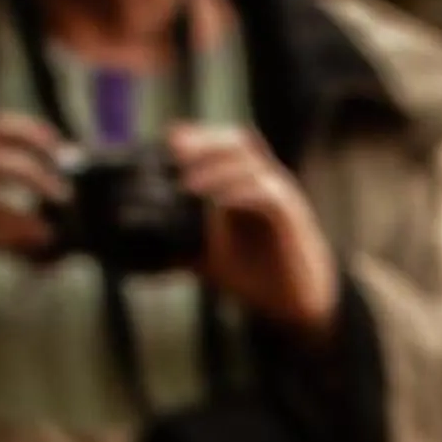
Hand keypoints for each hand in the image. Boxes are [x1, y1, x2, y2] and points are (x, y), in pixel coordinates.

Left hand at [166, 123, 338, 336]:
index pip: (223, 145)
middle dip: (206, 141)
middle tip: (175, 153)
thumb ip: (182, 243)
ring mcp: (281, 196)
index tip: (167, 142)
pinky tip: (218, 204)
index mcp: (247, 184)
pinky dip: (240, 193)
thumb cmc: (257, 276)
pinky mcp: (292, 216)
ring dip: (217, 168)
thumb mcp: (210, 256)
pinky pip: (268, 193)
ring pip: (252, 162)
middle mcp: (267, 182)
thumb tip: (146, 246)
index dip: (197, 137)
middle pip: (239, 141)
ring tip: (188, 184)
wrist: (296, 304)